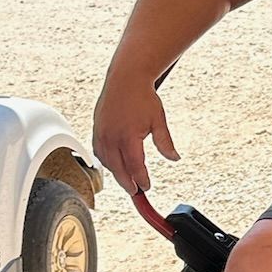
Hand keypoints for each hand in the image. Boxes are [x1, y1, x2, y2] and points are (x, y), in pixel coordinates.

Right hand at [92, 70, 179, 193]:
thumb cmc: (143, 97)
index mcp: (128, 137)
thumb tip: (174, 158)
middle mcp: (112, 137)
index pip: (135, 167)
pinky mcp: (96, 129)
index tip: (147, 186)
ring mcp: (101, 134)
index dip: (141, 180)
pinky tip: (114, 164)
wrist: (126, 78)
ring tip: (127, 180)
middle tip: (136, 192)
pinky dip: (107, 161)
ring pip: (107, 162)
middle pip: (118, 170)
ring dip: (117, 173)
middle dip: (128, 183)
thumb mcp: (159, 121)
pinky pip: (99, 152)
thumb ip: (165, 143)